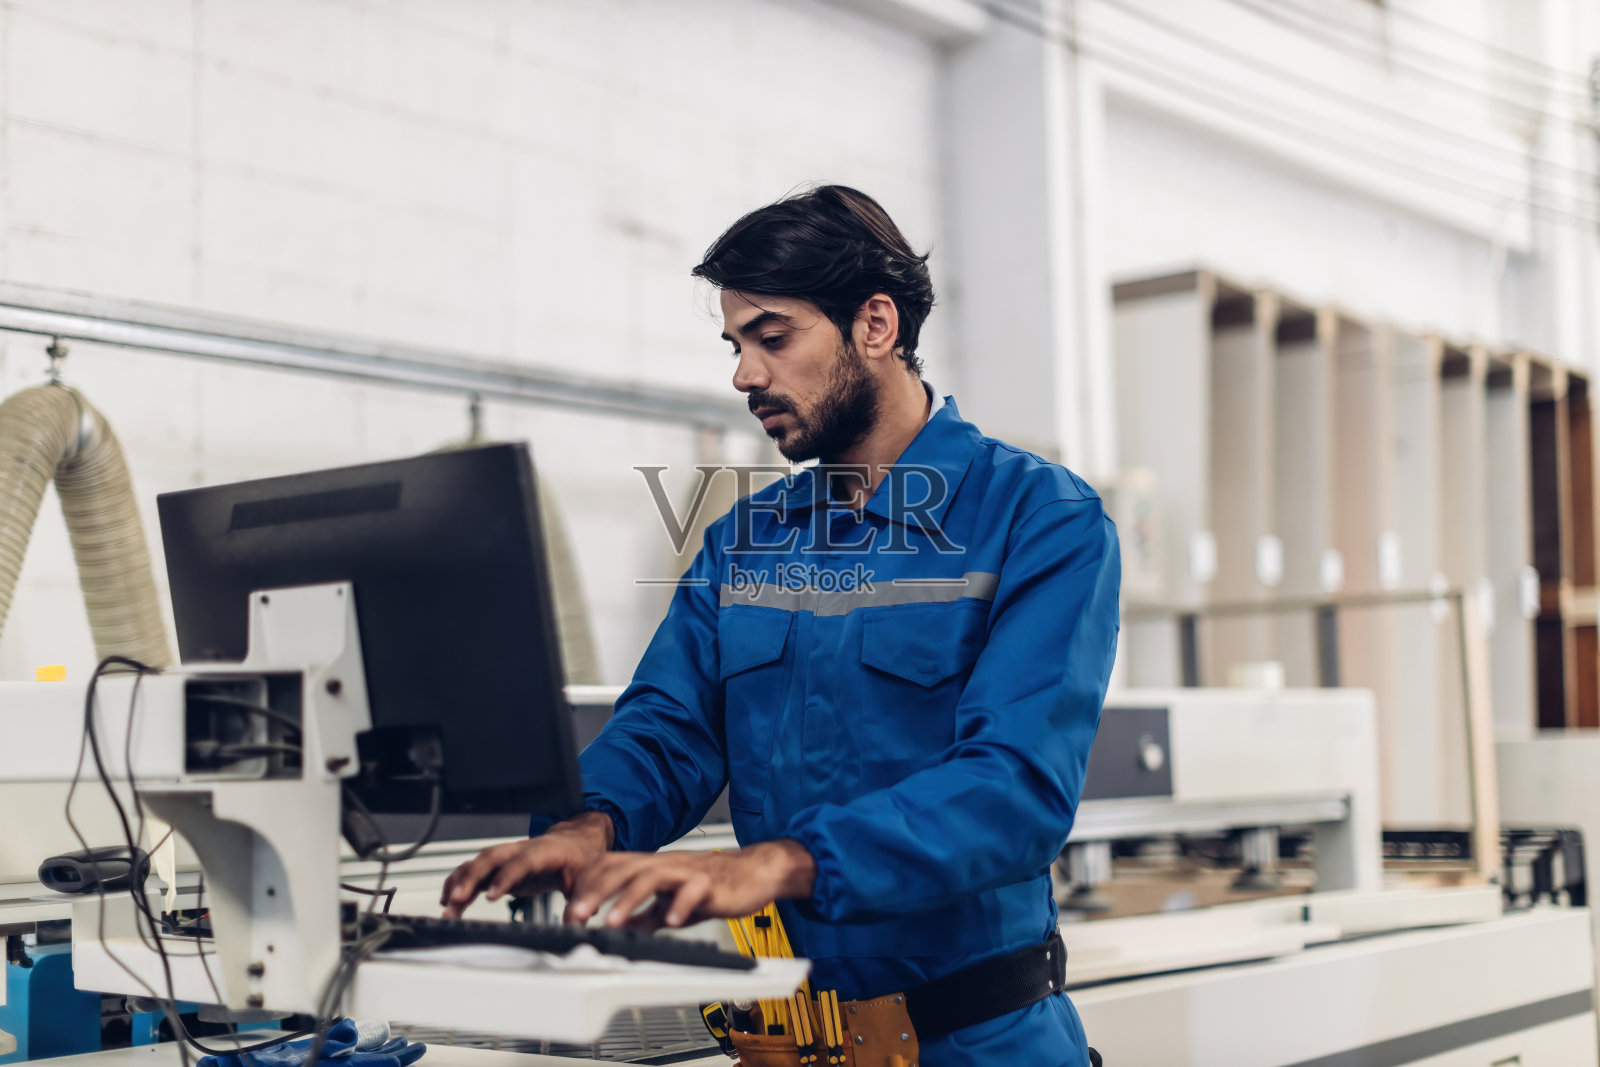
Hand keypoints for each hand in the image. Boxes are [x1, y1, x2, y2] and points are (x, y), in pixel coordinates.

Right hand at [439, 811, 613, 917]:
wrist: (575, 842)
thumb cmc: (580, 857)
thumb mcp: (586, 878)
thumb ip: (582, 900)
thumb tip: (577, 921)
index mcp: (545, 851)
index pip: (522, 861)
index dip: (505, 877)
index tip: (491, 895)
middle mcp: (521, 850)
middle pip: (491, 857)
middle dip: (471, 877)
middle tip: (456, 900)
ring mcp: (508, 856)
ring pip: (479, 863)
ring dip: (460, 883)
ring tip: (447, 908)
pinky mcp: (500, 865)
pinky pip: (475, 870)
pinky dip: (459, 883)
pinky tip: (448, 901)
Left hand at [565, 839, 816, 929]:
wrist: (757, 872)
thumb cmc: (717, 885)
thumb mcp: (673, 902)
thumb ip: (647, 914)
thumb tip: (622, 928)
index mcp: (654, 866)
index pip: (612, 866)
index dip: (588, 886)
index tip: (570, 912)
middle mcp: (666, 863)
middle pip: (624, 868)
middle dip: (596, 891)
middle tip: (576, 915)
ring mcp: (688, 870)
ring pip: (652, 876)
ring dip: (629, 899)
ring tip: (612, 922)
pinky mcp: (711, 882)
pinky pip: (693, 891)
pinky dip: (679, 905)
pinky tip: (670, 923)